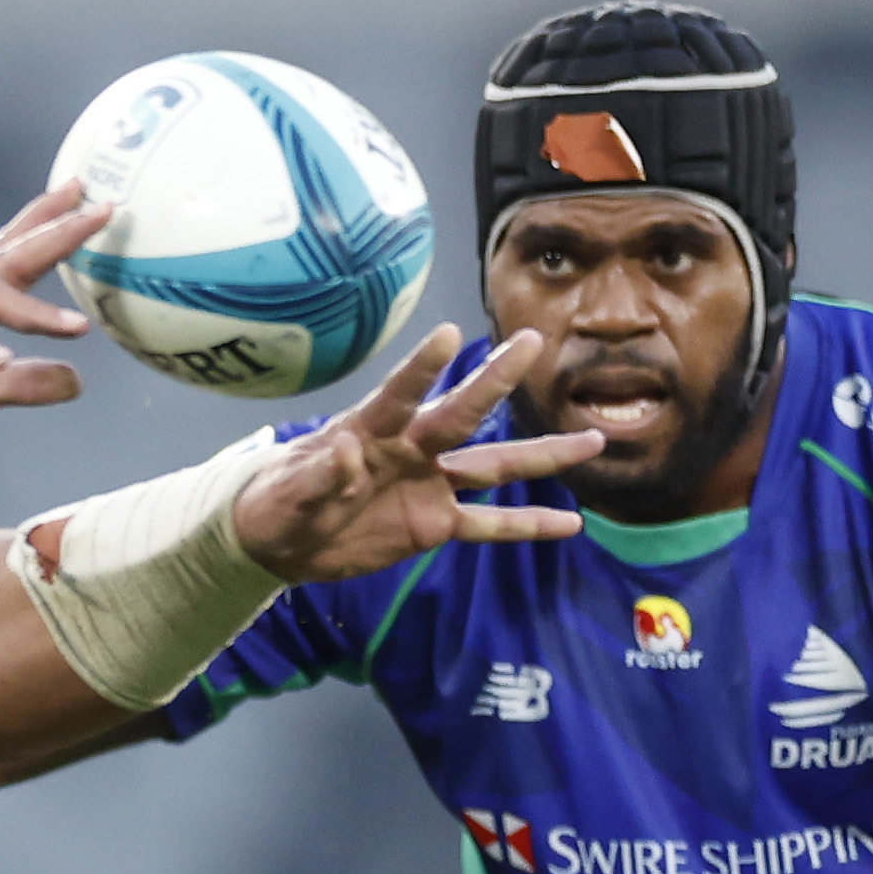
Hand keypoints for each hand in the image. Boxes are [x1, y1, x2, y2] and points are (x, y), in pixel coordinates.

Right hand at [0, 185, 104, 470]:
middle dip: (53, 235)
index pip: (8, 253)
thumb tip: (77, 382)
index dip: (46, 224)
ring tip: (77, 326)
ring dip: (30, 311)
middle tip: (101, 212)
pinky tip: (1, 359)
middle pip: (4, 260)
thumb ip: (23, 385)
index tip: (88, 197)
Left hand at [232, 324, 602, 582]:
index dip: (423, 367)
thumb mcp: (289, 492)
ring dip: (541, 455)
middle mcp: (411, 448)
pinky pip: (488, 525)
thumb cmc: (279, 502)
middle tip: (533, 342)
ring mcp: (430, 484)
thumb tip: (345, 452)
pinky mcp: (434, 524)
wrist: (283, 538)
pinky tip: (571, 523)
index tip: (449, 335)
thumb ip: (318, 475)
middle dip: (495, 382)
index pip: (400, 393)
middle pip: (461, 414)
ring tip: (593, 441)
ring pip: (494, 466)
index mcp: (372, 429)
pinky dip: (527, 525)